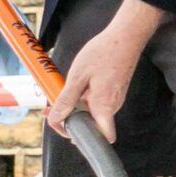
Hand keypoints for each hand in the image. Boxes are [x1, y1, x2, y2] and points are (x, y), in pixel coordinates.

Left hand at [47, 0, 165, 141]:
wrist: (125, 38)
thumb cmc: (103, 53)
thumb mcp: (78, 75)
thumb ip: (66, 100)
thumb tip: (56, 118)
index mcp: (104, 105)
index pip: (100, 137)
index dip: (80, 138)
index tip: (63, 127)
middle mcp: (112, 107)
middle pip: (91, 126)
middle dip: (69, 120)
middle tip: (50, 109)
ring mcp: (115, 100)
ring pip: (92, 114)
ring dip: (74, 109)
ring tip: (59, 93)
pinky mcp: (114, 93)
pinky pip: (97, 104)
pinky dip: (83, 100)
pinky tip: (75, 86)